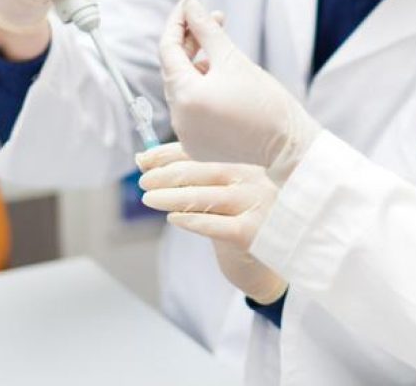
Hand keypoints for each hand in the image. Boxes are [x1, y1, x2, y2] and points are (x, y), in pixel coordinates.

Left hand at [136, 142, 286, 303]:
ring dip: (173, 196)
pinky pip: (215, 224)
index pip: (208, 150)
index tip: (146, 158)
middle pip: (207, 169)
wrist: (272, 266)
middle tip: (144, 180)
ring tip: (148, 198)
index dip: (173, 153)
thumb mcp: (222, 195)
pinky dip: (191, 220)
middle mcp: (257, 179)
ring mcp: (257, 204)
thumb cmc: (242, 223)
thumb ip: (191, 177)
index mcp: (251, 162)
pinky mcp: (252, 233)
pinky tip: (173, 218)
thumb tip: (143, 159)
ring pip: (207, 196)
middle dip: (170, 173)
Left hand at [159, 0, 320, 183]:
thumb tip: (191, 6)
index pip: (168, 49)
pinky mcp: (197, 145)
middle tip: (213, 20)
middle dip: (191, 43)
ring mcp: (185, 135)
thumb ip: (207, 30)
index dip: (178, 23)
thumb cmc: (265, 101)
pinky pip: (191, 110)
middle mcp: (178, 118)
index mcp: (185, 95)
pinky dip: (202, 93)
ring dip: (198, 68)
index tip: (189, 4)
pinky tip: (224, 84)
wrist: (288, 144)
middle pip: (174, 70)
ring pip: (183, 90)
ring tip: (225, 56)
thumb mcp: (234, 59)